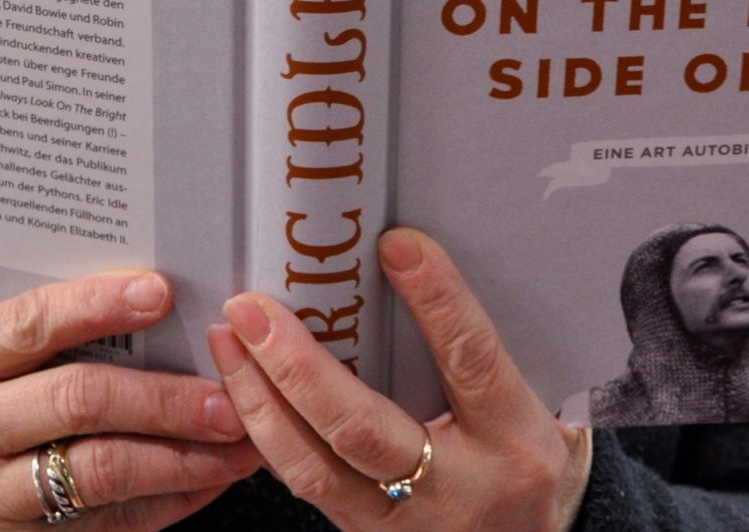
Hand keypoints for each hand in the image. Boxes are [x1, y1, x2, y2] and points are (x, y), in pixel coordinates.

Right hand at [0, 270, 259, 531]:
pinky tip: (207, 481)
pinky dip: (169, 501)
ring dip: (182, 455)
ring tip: (237, 439)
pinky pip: (109, 524)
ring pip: (101, 470)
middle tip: (227, 392)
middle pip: (77, 400)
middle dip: (165, 395)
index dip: (98, 305)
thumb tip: (152, 300)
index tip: (163, 293)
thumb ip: (36, 341)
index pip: (28, 325)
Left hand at [208, 228, 592, 531]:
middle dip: (298, 367)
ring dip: (261, 403)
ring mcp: (403, 525)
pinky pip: (304, 488)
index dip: (436, 301)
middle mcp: (456, 489)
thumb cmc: (519, 462)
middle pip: (365, 430)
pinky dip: (265, 438)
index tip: (395, 245)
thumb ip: (465, 346)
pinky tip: (240, 395)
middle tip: (252, 309)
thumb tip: (402, 254)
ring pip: (314, 470)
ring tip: (229, 344)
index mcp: (512, 440)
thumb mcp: (519, 405)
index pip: (471, 361)